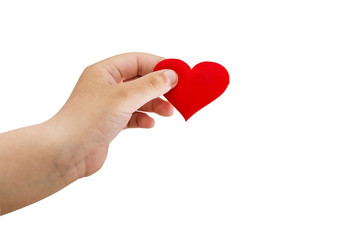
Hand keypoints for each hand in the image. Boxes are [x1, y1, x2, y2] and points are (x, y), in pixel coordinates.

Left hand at [48, 52, 177, 177]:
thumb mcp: (124, 97)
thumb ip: (150, 85)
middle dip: (159, 88)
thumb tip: (171, 75)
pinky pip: (132, 116)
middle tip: (177, 94)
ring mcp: (108, 105)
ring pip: (138, 99)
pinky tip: (149, 124)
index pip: (137, 61)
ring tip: (169, 112)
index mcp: (104, 72)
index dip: (159, 65)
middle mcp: (106, 86)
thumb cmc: (88, 119)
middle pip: (140, 80)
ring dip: (154, 104)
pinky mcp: (110, 123)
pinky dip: (143, 119)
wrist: (66, 152)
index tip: (179, 74)